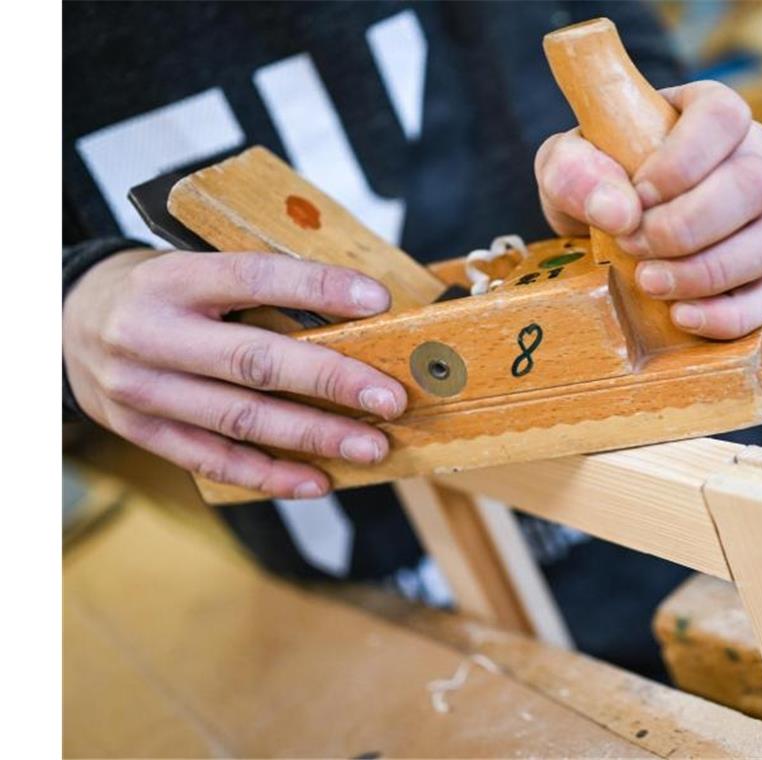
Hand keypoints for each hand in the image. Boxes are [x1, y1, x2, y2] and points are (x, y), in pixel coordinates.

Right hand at [63, 249, 406, 498]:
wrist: (63, 323)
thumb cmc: (155, 292)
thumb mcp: (192, 267)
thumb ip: (257, 288)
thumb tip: (357, 311)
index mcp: (172, 279)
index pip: (255, 278)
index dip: (319, 289)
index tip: (378, 300)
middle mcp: (152, 334)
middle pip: (254, 362)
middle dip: (332, 382)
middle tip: (391, 399)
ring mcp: (142, 389)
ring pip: (240, 419)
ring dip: (314, 436)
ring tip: (371, 446)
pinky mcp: (141, 431)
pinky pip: (213, 460)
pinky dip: (270, 474)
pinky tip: (317, 479)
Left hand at [535, 81, 761, 339]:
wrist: (598, 238)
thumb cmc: (593, 185)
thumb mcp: (564, 166)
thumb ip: (572, 171)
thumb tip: (619, 213)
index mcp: (709, 114)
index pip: (724, 116)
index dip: (684, 159)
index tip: (639, 195)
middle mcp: (751, 161)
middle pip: (755, 182)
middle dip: (689, 224)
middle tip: (633, 245)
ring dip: (711, 270)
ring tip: (649, 283)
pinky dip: (731, 314)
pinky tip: (682, 317)